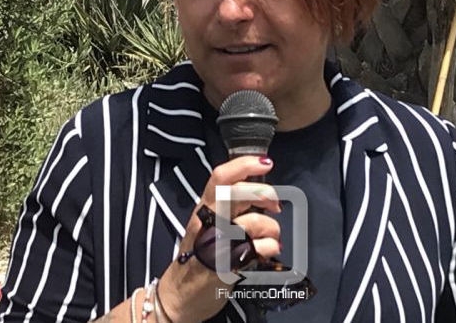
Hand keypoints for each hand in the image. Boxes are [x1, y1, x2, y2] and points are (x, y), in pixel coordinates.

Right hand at [157, 155, 281, 322]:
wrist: (180, 295)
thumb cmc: (198, 256)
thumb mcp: (208, 224)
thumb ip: (230, 206)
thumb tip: (261, 189)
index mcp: (204, 208)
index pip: (220, 177)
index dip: (244, 165)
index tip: (265, 162)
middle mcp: (208, 222)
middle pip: (237, 194)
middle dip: (264, 194)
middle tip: (275, 204)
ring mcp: (216, 244)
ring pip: (253, 222)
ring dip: (272, 228)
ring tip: (271, 236)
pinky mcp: (227, 266)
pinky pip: (259, 248)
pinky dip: (270, 248)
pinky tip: (268, 251)